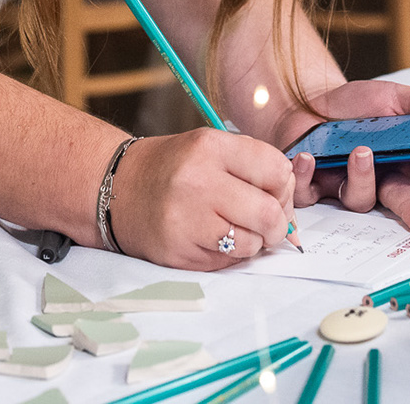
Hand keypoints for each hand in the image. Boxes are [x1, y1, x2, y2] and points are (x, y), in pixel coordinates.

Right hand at [106, 129, 296, 270]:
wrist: (117, 188)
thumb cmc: (173, 168)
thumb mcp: (210, 148)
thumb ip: (253, 167)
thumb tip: (292, 207)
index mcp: (210, 147)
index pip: (277, 170)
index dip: (284, 186)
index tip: (274, 192)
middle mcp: (198, 181)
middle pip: (270, 213)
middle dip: (277, 223)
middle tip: (266, 221)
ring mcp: (186, 219)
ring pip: (252, 243)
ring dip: (253, 241)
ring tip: (235, 228)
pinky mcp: (178, 252)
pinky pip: (228, 262)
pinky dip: (231, 255)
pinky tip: (213, 238)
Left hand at [272, 81, 409, 234]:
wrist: (306, 101)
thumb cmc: (355, 105)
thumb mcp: (396, 98)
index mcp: (408, 161)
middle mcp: (381, 181)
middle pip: (402, 200)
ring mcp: (346, 188)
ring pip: (360, 199)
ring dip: (362, 177)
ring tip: (361, 152)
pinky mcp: (311, 189)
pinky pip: (309, 194)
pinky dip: (306, 175)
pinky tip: (308, 158)